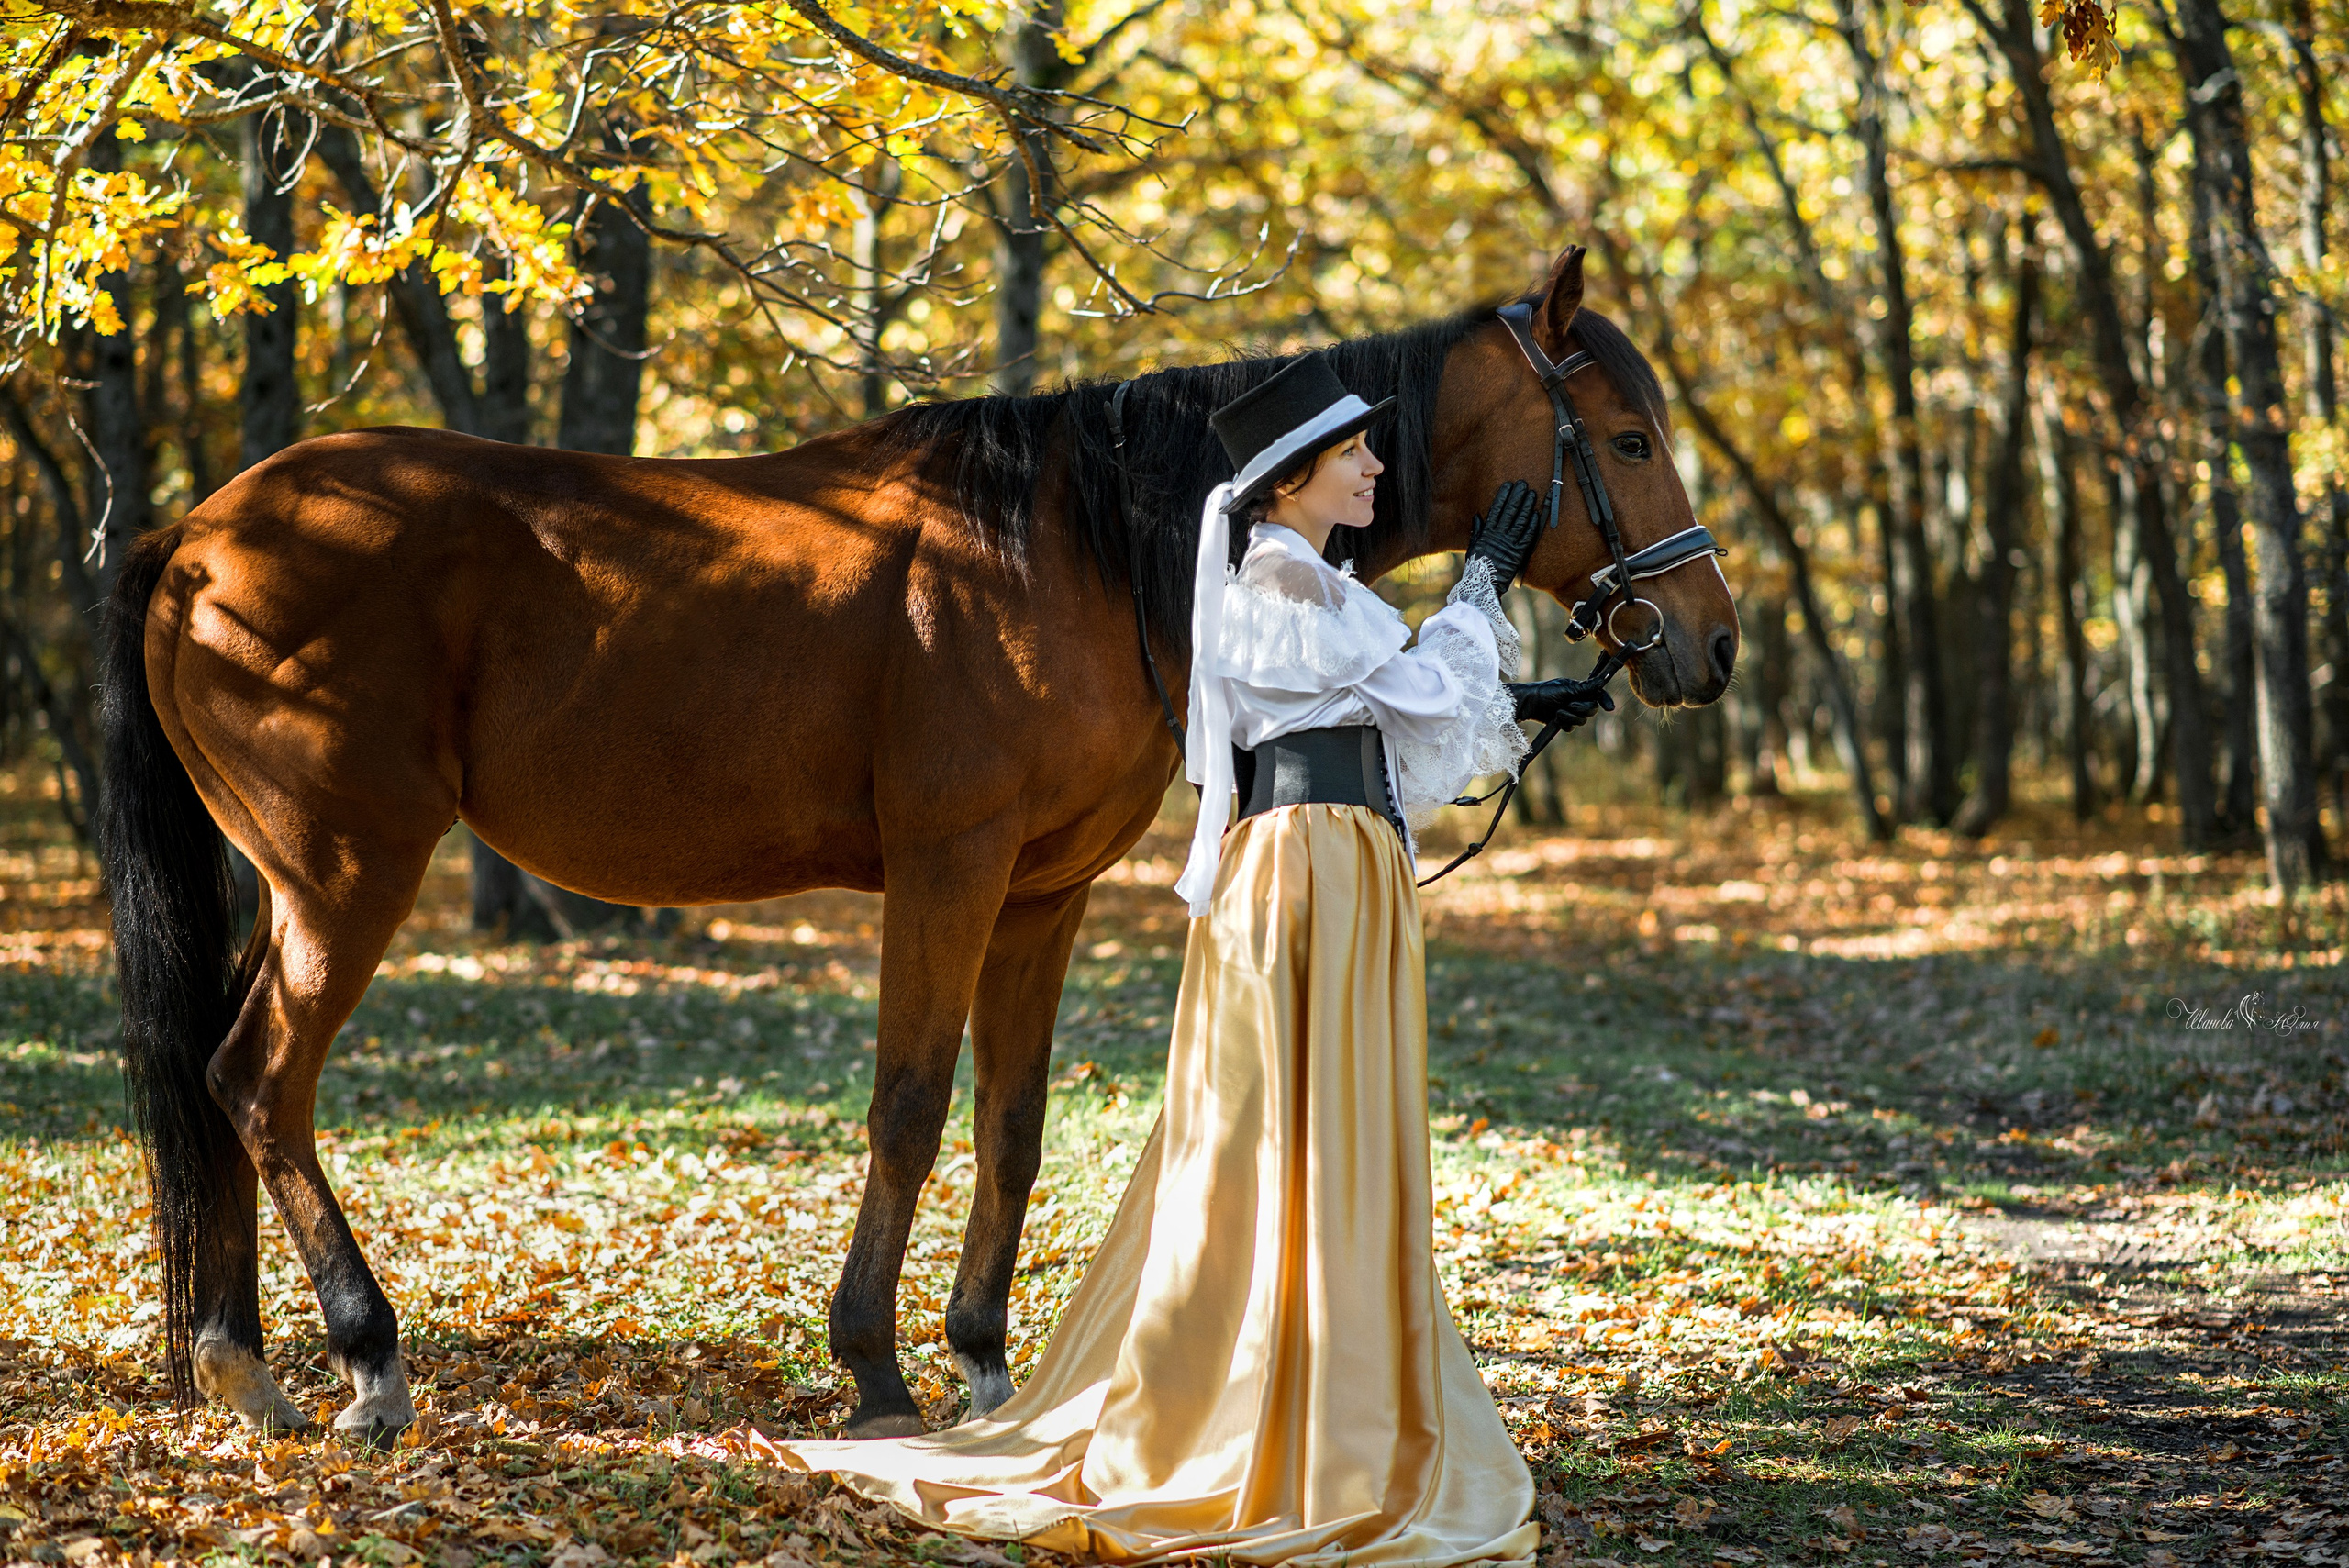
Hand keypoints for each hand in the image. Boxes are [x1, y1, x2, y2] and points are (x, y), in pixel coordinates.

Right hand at [1465, 479, 1542, 594]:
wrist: (1483, 585)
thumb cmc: (1476, 567)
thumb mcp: (1472, 547)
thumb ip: (1476, 530)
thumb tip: (1478, 516)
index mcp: (1487, 532)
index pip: (1496, 509)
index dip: (1503, 496)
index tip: (1508, 485)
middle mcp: (1498, 535)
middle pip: (1510, 511)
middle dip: (1517, 496)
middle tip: (1523, 484)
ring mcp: (1509, 543)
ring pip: (1520, 520)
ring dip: (1527, 506)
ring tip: (1532, 494)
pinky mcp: (1518, 553)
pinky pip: (1527, 536)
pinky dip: (1532, 525)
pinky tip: (1536, 513)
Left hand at [1509, 675, 1615, 732]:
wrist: (1529, 703)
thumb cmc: (1546, 692)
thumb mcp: (1566, 689)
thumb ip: (1585, 688)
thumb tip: (1602, 680)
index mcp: (1580, 689)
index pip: (1598, 695)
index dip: (1605, 701)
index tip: (1610, 708)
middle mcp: (1578, 700)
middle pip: (1592, 709)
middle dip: (1582, 709)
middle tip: (1570, 705)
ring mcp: (1571, 711)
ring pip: (1582, 720)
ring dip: (1571, 716)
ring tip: (1558, 711)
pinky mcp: (1564, 721)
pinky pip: (1572, 727)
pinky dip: (1565, 723)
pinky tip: (1556, 718)